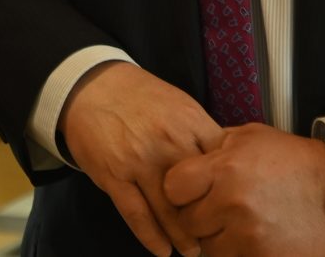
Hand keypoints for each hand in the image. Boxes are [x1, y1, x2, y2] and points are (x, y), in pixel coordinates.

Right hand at [57, 62, 223, 256]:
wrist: (90, 85)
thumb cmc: (139, 96)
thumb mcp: (180, 104)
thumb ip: (203, 134)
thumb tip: (228, 165)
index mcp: (191, 123)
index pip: (223, 168)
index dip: (231, 193)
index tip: (234, 210)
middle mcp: (169, 143)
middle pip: (200, 194)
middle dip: (211, 222)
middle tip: (218, 239)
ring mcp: (140, 161)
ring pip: (170, 211)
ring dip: (184, 238)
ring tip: (193, 251)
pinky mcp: (114, 175)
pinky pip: (137, 215)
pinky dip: (151, 237)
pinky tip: (162, 250)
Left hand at [162, 125, 324, 256]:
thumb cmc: (293, 160)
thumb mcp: (250, 137)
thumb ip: (214, 146)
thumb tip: (189, 155)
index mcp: (224, 168)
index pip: (172, 188)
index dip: (178, 191)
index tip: (188, 192)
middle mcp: (232, 202)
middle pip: (187, 222)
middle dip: (196, 216)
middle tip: (213, 211)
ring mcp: (249, 234)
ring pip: (208, 247)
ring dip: (216, 239)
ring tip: (233, 225)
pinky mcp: (265, 256)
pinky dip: (239, 252)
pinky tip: (251, 237)